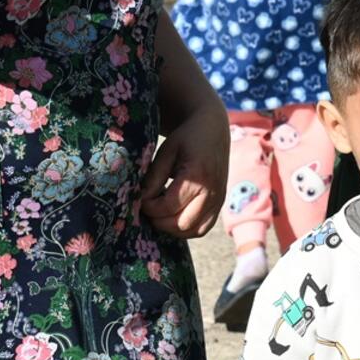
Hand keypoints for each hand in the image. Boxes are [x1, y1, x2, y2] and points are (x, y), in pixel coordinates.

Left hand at [139, 100, 227, 238]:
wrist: (212, 129)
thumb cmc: (186, 138)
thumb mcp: (166, 152)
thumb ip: (154, 178)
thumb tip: (141, 201)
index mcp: (198, 176)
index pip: (168, 207)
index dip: (149, 208)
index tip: (139, 199)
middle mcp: (213, 192)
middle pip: (181, 223)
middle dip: (159, 221)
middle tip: (146, 210)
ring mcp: (219, 200)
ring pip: (193, 230)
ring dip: (172, 228)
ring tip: (158, 214)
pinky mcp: (220, 204)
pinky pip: (202, 228)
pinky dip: (186, 228)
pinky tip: (172, 216)